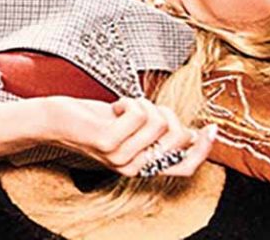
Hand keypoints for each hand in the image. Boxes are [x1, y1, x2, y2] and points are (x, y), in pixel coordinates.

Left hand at [43, 96, 216, 177]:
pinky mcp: (108, 142)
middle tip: (142, 108)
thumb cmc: (95, 120)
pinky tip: (114, 109)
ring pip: (158, 121)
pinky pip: (140, 114)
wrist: (56, 120)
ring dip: (143, 105)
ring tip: (124, 108)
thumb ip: (157, 135)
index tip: (212, 129)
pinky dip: (130, 102)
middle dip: (166, 113)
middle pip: (176, 137)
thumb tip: (191, 133)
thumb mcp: (131, 131)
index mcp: (142, 167)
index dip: (202, 150)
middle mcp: (133, 167)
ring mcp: (121, 156)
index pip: (184, 167)